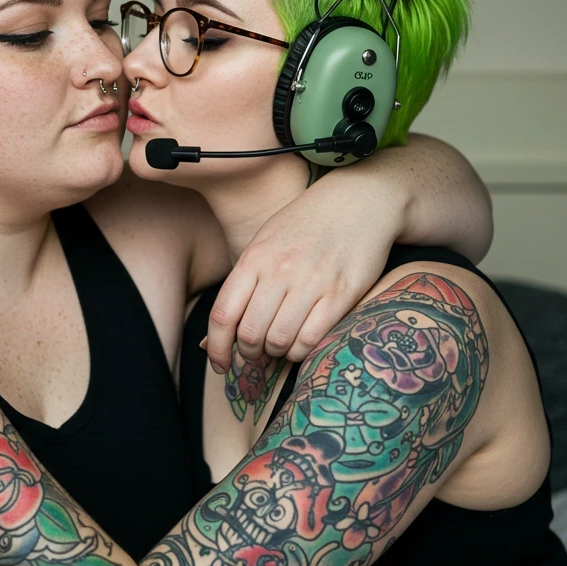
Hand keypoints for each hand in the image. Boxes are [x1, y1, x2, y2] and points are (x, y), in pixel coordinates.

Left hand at [205, 173, 400, 371]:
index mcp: (254, 257)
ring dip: (276, 354)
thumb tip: (208, 342)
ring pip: (280, 341)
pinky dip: (301, 351)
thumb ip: (240, 288)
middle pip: (250, 334)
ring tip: (279, 347)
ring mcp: (312, 281)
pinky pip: (312, 339)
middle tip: (256, 354)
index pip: (223, 315)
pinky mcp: (342, 293)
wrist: (358, 200)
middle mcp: (280, 270)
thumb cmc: (305, 226)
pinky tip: (301, 343)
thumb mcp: (264, 245)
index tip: (219, 365)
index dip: (216, 348)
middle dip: (249, 354)